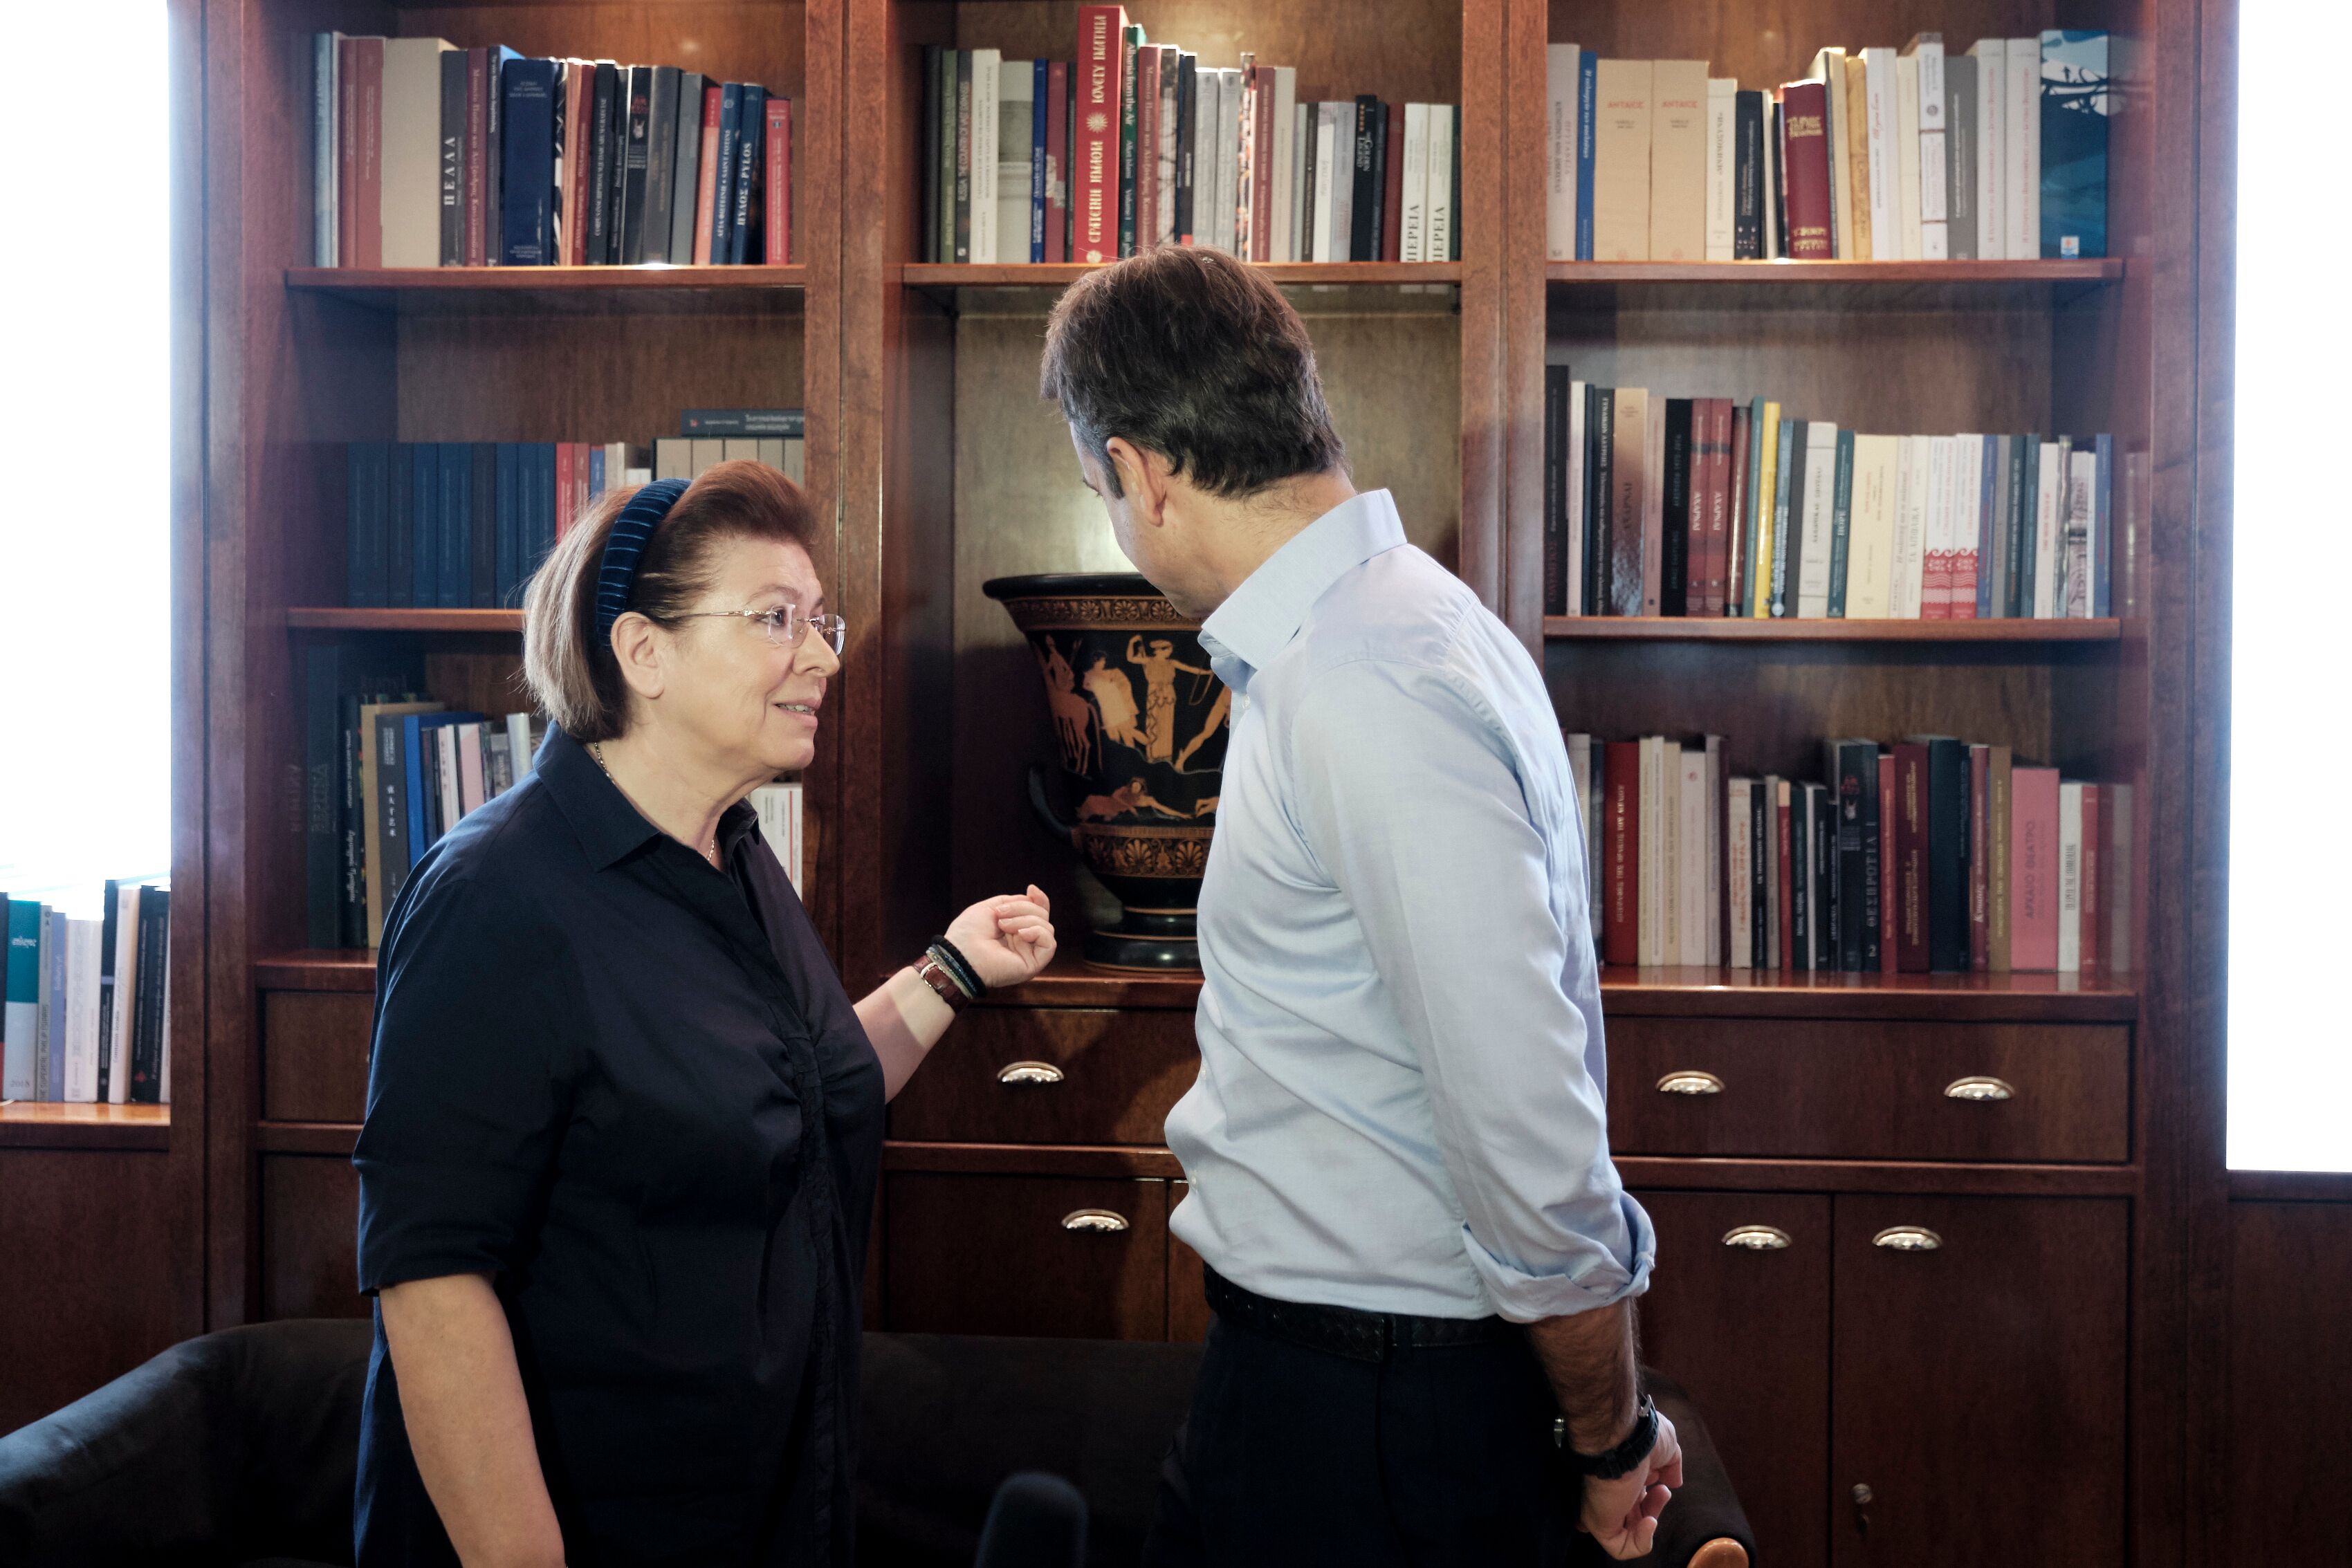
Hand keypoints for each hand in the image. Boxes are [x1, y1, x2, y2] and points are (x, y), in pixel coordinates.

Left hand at [944, 886, 1056, 989]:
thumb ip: (1014, 901)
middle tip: (1001, 914)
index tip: (1031, 889)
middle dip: (1024, 908)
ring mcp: (1029, 953)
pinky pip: (1049, 944)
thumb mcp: (992, 907)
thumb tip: (1033, 896)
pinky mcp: (1033, 964)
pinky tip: (1021, 934)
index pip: (1038, 913)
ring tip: (1003, 925)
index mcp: (1015, 929)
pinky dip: (1037, 932)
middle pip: (1042, 916)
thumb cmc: (969, 932)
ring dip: (1025, 920)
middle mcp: (1024, 941)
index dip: (1039, 900)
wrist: (960, 953)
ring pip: (1046, 928)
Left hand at [1578, 1411, 1680, 1559]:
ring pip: (1628, 1533)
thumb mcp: (1667, 1448)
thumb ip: (1671, 1466)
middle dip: (1653, 1506)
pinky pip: (1620, 1548)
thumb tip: (1674, 1481)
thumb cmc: (1643, 1437)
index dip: (1643, 1497)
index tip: (1660, 1485)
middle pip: (1631, 1514)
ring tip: (1658, 1499)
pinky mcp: (1600, 1523)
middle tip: (1662, 1490)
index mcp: (1620, 1474)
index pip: (1626, 1496)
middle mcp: (1609, 1491)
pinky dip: (1642, 1542)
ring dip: (1651, 1523)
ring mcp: (1603, 1508)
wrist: (1625, 1438)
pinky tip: (1650, 1521)